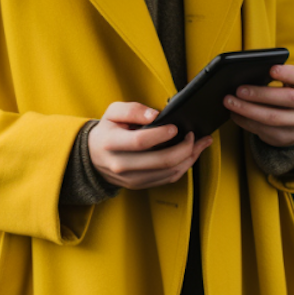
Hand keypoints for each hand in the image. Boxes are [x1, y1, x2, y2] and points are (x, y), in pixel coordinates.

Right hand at [88, 102, 211, 189]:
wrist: (93, 157)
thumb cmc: (107, 131)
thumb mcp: (112, 112)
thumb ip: (132, 109)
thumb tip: (155, 115)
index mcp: (111, 143)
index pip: (141, 142)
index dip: (162, 134)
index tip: (175, 127)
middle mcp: (120, 165)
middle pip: (161, 161)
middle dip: (185, 148)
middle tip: (193, 135)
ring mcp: (131, 179)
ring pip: (169, 172)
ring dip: (189, 158)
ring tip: (200, 143)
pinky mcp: (140, 185)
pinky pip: (168, 178)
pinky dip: (184, 166)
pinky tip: (191, 154)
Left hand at [223, 64, 293, 147]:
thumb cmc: (289, 95)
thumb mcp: (291, 84)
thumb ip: (280, 76)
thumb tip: (252, 72)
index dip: (287, 73)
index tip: (271, 69)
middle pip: (287, 100)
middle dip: (260, 94)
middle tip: (239, 90)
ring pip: (271, 119)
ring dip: (247, 110)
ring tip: (230, 101)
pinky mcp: (285, 138)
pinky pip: (262, 130)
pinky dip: (245, 121)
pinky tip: (234, 113)